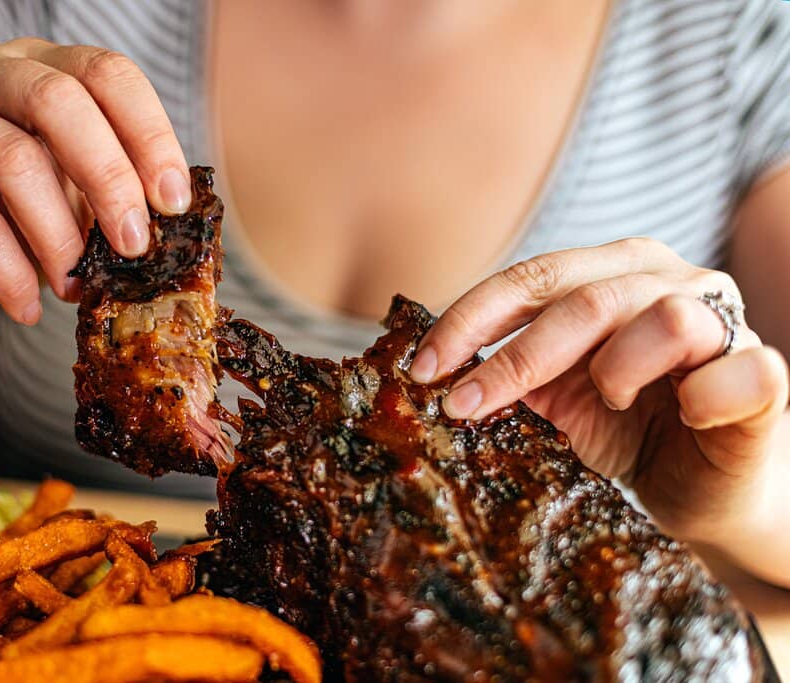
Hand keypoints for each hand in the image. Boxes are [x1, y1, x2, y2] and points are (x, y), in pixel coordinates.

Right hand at [0, 38, 189, 325]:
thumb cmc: (3, 224)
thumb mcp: (66, 198)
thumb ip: (106, 189)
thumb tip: (167, 215)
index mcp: (30, 65)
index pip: (103, 72)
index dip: (149, 133)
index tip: (173, 201)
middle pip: (56, 100)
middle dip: (109, 178)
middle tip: (134, 244)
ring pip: (13, 160)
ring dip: (59, 237)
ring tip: (76, 284)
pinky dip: (12, 275)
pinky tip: (28, 306)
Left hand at [410, 238, 788, 545]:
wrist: (700, 490)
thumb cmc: (627, 434)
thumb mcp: (555, 400)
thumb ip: (512, 374)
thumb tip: (433, 376)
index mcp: (611, 273)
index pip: (531, 278)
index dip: (470, 319)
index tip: (423, 369)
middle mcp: (666, 281)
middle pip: (583, 296)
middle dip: (514, 357)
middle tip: (466, 406)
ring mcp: (723, 320)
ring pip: (662, 317)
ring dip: (613, 370)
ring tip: (609, 404)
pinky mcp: (766, 373)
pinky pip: (742, 370)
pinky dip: (704, 397)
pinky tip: (684, 416)